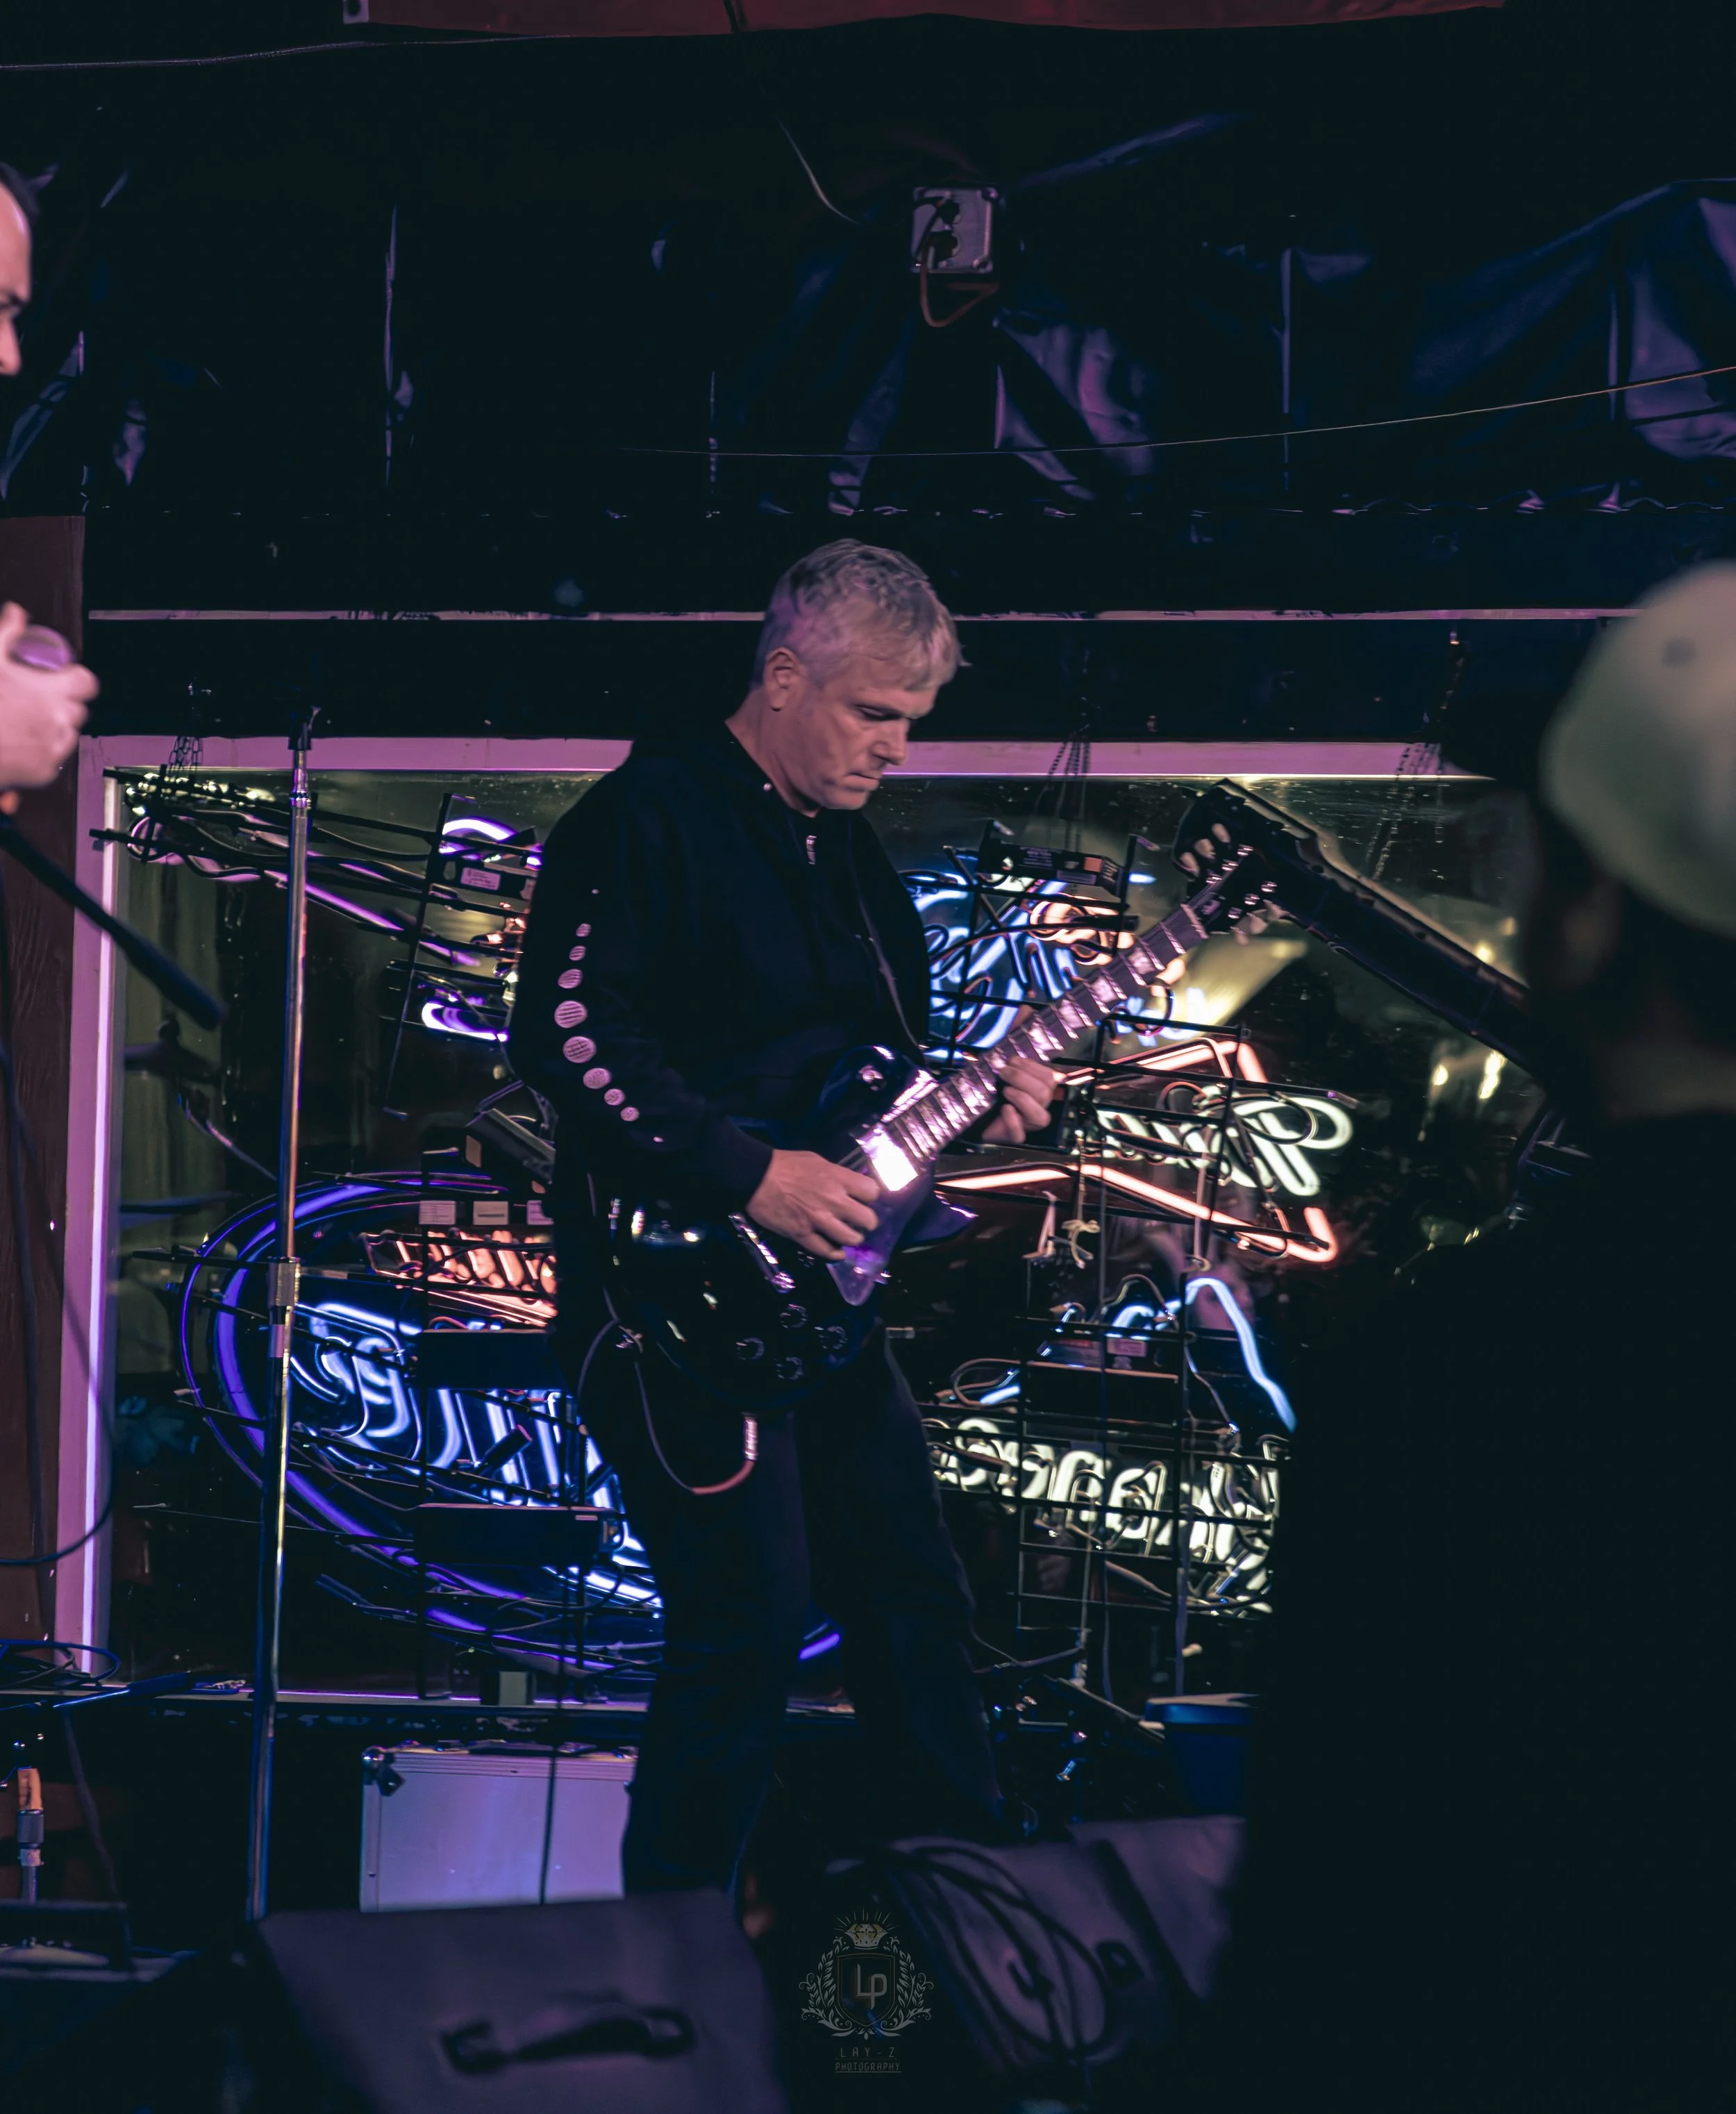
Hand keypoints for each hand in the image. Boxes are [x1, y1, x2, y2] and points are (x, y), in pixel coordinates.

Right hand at [0, 603, 96, 791]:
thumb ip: (6, 633)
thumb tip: (17, 613)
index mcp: (52, 693)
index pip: (86, 682)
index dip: (76, 678)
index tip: (64, 677)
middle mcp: (59, 722)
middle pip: (78, 709)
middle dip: (61, 703)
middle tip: (34, 698)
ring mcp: (54, 750)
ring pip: (68, 734)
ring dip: (53, 727)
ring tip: (24, 720)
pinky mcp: (44, 773)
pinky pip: (54, 759)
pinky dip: (42, 751)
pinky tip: (20, 742)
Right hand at [747, 1149, 881, 1260]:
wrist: (756, 1177)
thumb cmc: (786, 1165)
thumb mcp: (817, 1161)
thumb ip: (837, 1175)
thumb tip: (850, 1187)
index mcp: (838, 1179)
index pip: (872, 1192)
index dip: (869, 1197)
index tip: (863, 1199)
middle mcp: (833, 1201)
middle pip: (868, 1219)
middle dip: (866, 1222)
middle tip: (859, 1221)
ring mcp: (818, 1220)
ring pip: (851, 1239)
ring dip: (852, 1238)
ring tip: (848, 1235)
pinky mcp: (802, 1235)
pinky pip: (826, 1251)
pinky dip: (835, 1254)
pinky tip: (837, 1251)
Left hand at [981, 1054, 1058, 1145]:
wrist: (977, 1118)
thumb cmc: (994, 1095)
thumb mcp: (1005, 1078)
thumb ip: (1014, 1069)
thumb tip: (1012, 1059)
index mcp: (1040, 1092)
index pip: (1050, 1078)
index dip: (1032, 1067)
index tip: (1012, 1061)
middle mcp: (1039, 1109)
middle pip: (1045, 1094)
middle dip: (1022, 1079)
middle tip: (1002, 1072)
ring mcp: (1028, 1126)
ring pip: (1039, 1116)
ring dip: (1021, 1097)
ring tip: (1004, 1090)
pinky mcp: (1013, 1139)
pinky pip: (1019, 1135)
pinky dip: (1012, 1121)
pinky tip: (1005, 1109)